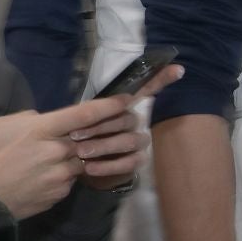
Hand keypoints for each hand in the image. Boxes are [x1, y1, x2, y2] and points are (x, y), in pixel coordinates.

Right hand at [0, 68, 183, 217]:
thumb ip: (26, 119)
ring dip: (75, 159)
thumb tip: (42, 119)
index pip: (85, 115)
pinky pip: (70, 181)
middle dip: (98, 136)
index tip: (126, 100)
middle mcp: (57, 151)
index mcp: (41, 130)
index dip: (109, 106)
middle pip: (91, 140)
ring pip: (82, 162)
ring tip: (50, 159)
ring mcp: (61, 175)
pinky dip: (64, 177)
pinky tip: (43, 176)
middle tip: (96, 133)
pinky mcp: (59, 194)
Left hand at [79, 65, 182, 189]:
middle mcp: (133, 122)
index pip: (144, 90)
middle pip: (129, 118)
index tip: (177, 68)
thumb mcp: (64, 121)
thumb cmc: (68, 141)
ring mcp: (137, 142)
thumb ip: (74, 111)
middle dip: (103, 126)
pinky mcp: (136, 162)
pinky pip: (131, 162)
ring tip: (81, 153)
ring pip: (131, 140)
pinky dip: (110, 165)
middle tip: (75, 136)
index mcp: (119, 108)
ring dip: (105, 146)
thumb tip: (68, 101)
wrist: (67, 172)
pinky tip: (91, 168)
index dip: (160, 79)